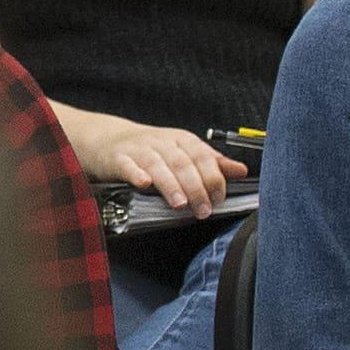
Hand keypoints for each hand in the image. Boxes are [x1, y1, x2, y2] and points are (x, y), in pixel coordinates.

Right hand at [70, 110, 234, 212]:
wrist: (108, 139)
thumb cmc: (151, 150)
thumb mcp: (184, 152)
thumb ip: (212, 162)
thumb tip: (241, 170)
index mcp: (181, 140)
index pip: (202, 156)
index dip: (212, 177)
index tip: (219, 197)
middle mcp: (162, 142)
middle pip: (182, 163)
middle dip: (195, 188)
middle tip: (202, 210)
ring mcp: (138, 149)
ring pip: (158, 165)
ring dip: (170, 185)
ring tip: (180, 204)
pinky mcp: (117, 158)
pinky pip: (128, 166)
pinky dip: (136, 174)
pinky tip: (144, 184)